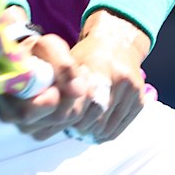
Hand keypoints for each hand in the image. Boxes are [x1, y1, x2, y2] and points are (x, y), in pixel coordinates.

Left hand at [0, 10, 149, 142]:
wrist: (119, 41)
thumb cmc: (87, 53)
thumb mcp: (68, 60)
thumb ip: (57, 82)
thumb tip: (34, 108)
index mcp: (98, 65)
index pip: (79, 103)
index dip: (65, 114)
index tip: (55, 117)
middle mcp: (118, 78)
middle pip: (92, 118)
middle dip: (76, 125)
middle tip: (64, 126)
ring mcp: (132, 91)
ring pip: (105, 127)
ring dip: (88, 131)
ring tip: (77, 128)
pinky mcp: (139, 101)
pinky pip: (118, 129)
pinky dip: (103, 133)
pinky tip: (91, 129)